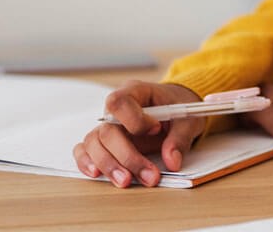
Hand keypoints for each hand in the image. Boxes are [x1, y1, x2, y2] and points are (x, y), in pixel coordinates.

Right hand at [72, 80, 201, 187]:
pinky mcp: (104, 142)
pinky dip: (86, 162)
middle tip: (150, 176)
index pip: (120, 102)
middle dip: (127, 156)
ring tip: (127, 181)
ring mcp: (107, 126)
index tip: (157, 129)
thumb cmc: (177, 108)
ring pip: (93, 143)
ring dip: (109, 165)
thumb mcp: (187, 119)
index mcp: (135, 92)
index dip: (134, 119)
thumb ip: (180, 138)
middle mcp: (115, 110)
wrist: (175, 110)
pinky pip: (84, 150)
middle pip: (107, 130)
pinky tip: (97, 174)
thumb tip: (172, 161)